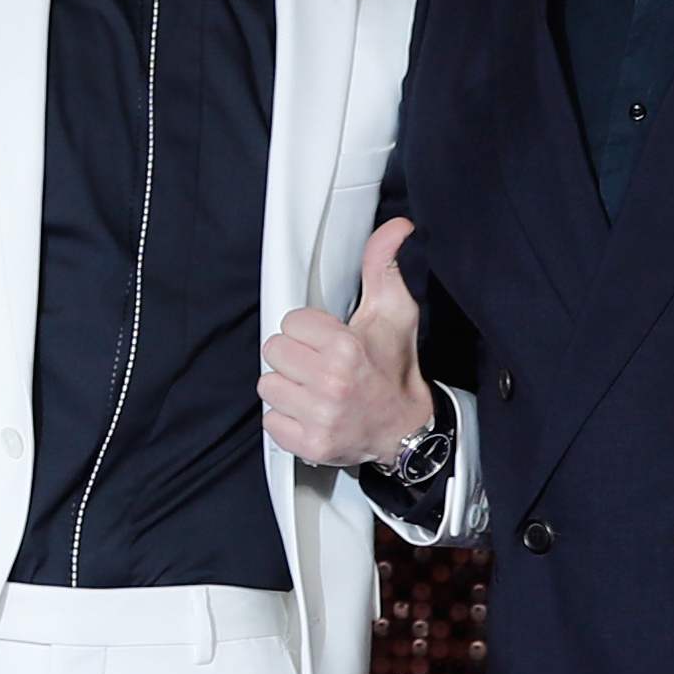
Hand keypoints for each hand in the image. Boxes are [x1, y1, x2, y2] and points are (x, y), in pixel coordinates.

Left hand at [260, 218, 435, 464]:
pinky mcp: (309, 446)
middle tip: (319, 364)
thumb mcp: (394, 312)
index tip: (327, 340)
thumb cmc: (394, 366)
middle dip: (294, 356)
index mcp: (345, 349)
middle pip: (274, 353)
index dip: (308, 330)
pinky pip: (270, 421)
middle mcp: (331, 385)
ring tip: (314, 388)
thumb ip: (384, 266)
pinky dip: (286, 418)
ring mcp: (319, 418)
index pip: (290, 323)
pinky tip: (310, 411)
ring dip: (287, 386)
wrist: (405, 427)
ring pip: (268, 386)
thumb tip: (397, 227)